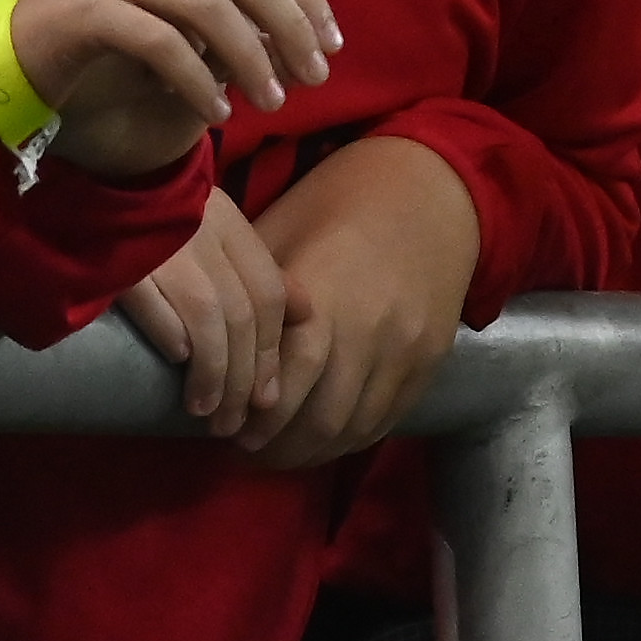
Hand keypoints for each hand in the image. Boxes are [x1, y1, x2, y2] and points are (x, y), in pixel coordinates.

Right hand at [121, 188, 294, 439]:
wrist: (94, 171)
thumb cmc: (156, 210)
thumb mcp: (214, 227)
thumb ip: (252, 268)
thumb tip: (304, 312)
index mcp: (228, 222)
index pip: (267, 294)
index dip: (271, 350)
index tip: (266, 397)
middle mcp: (204, 232)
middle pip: (241, 315)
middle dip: (243, 376)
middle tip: (232, 421)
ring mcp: (163, 243)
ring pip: (206, 317)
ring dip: (212, 371)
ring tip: (206, 409)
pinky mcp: (120, 257)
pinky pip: (155, 301)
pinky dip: (170, 334)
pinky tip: (177, 362)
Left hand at [240, 134, 480, 472]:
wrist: (433, 187)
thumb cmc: (340, 203)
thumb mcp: (282, 232)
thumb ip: (252, 295)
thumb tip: (207, 347)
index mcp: (326, 296)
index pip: (284, 384)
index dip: (252, 419)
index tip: (224, 428)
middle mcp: (372, 331)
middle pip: (320, 422)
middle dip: (276, 448)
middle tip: (245, 447)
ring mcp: (406, 349)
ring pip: (353, 431)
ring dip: (310, 453)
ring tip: (279, 450)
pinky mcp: (431, 359)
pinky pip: (386, 420)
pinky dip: (349, 441)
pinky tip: (322, 438)